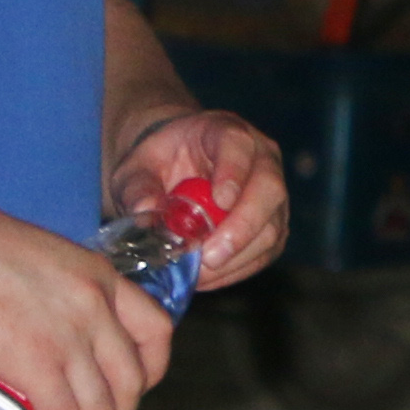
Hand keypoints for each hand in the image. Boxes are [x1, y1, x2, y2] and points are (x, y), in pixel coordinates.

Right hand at [0, 192, 175, 409]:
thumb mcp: (47, 258)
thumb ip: (62, 290)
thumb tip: (49, 324)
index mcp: (104, 279)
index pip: (156, 332)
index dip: (151, 370)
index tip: (133, 389)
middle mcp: (98, 308)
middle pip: (133, 379)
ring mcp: (70, 336)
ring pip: (103, 405)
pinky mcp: (33, 361)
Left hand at [111, 104, 289, 290]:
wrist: (174, 169)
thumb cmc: (157, 163)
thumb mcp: (136, 168)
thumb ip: (137, 187)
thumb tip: (146, 212)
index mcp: (226, 132)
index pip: (239, 147)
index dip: (234, 173)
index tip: (220, 201)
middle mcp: (261, 159)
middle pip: (269, 190)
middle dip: (242, 228)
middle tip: (210, 256)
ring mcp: (271, 192)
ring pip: (273, 227)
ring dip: (238, 256)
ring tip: (201, 274)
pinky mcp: (272, 223)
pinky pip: (267, 250)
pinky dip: (239, 269)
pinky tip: (209, 277)